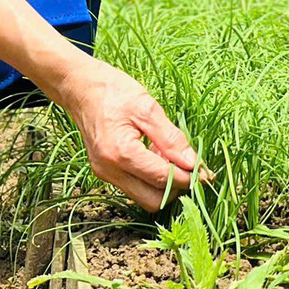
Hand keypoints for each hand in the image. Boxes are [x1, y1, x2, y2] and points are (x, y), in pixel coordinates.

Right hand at [56, 58, 202, 211]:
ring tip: (169, 154)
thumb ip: (171, 138)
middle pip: (152, 200)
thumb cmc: (114, 92)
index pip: (162, 179)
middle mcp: (109, 171)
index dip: (188, 178)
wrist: (81, 88)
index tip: (207, 173)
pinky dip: (150, 177)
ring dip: (163, 183)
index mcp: (121, 153)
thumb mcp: (147, 108)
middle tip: (190, 165)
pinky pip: (134, 186)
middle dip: (175, 187)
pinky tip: (156, 154)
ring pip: (143, 196)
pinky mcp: (105, 172)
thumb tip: (193, 163)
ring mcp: (105, 174)